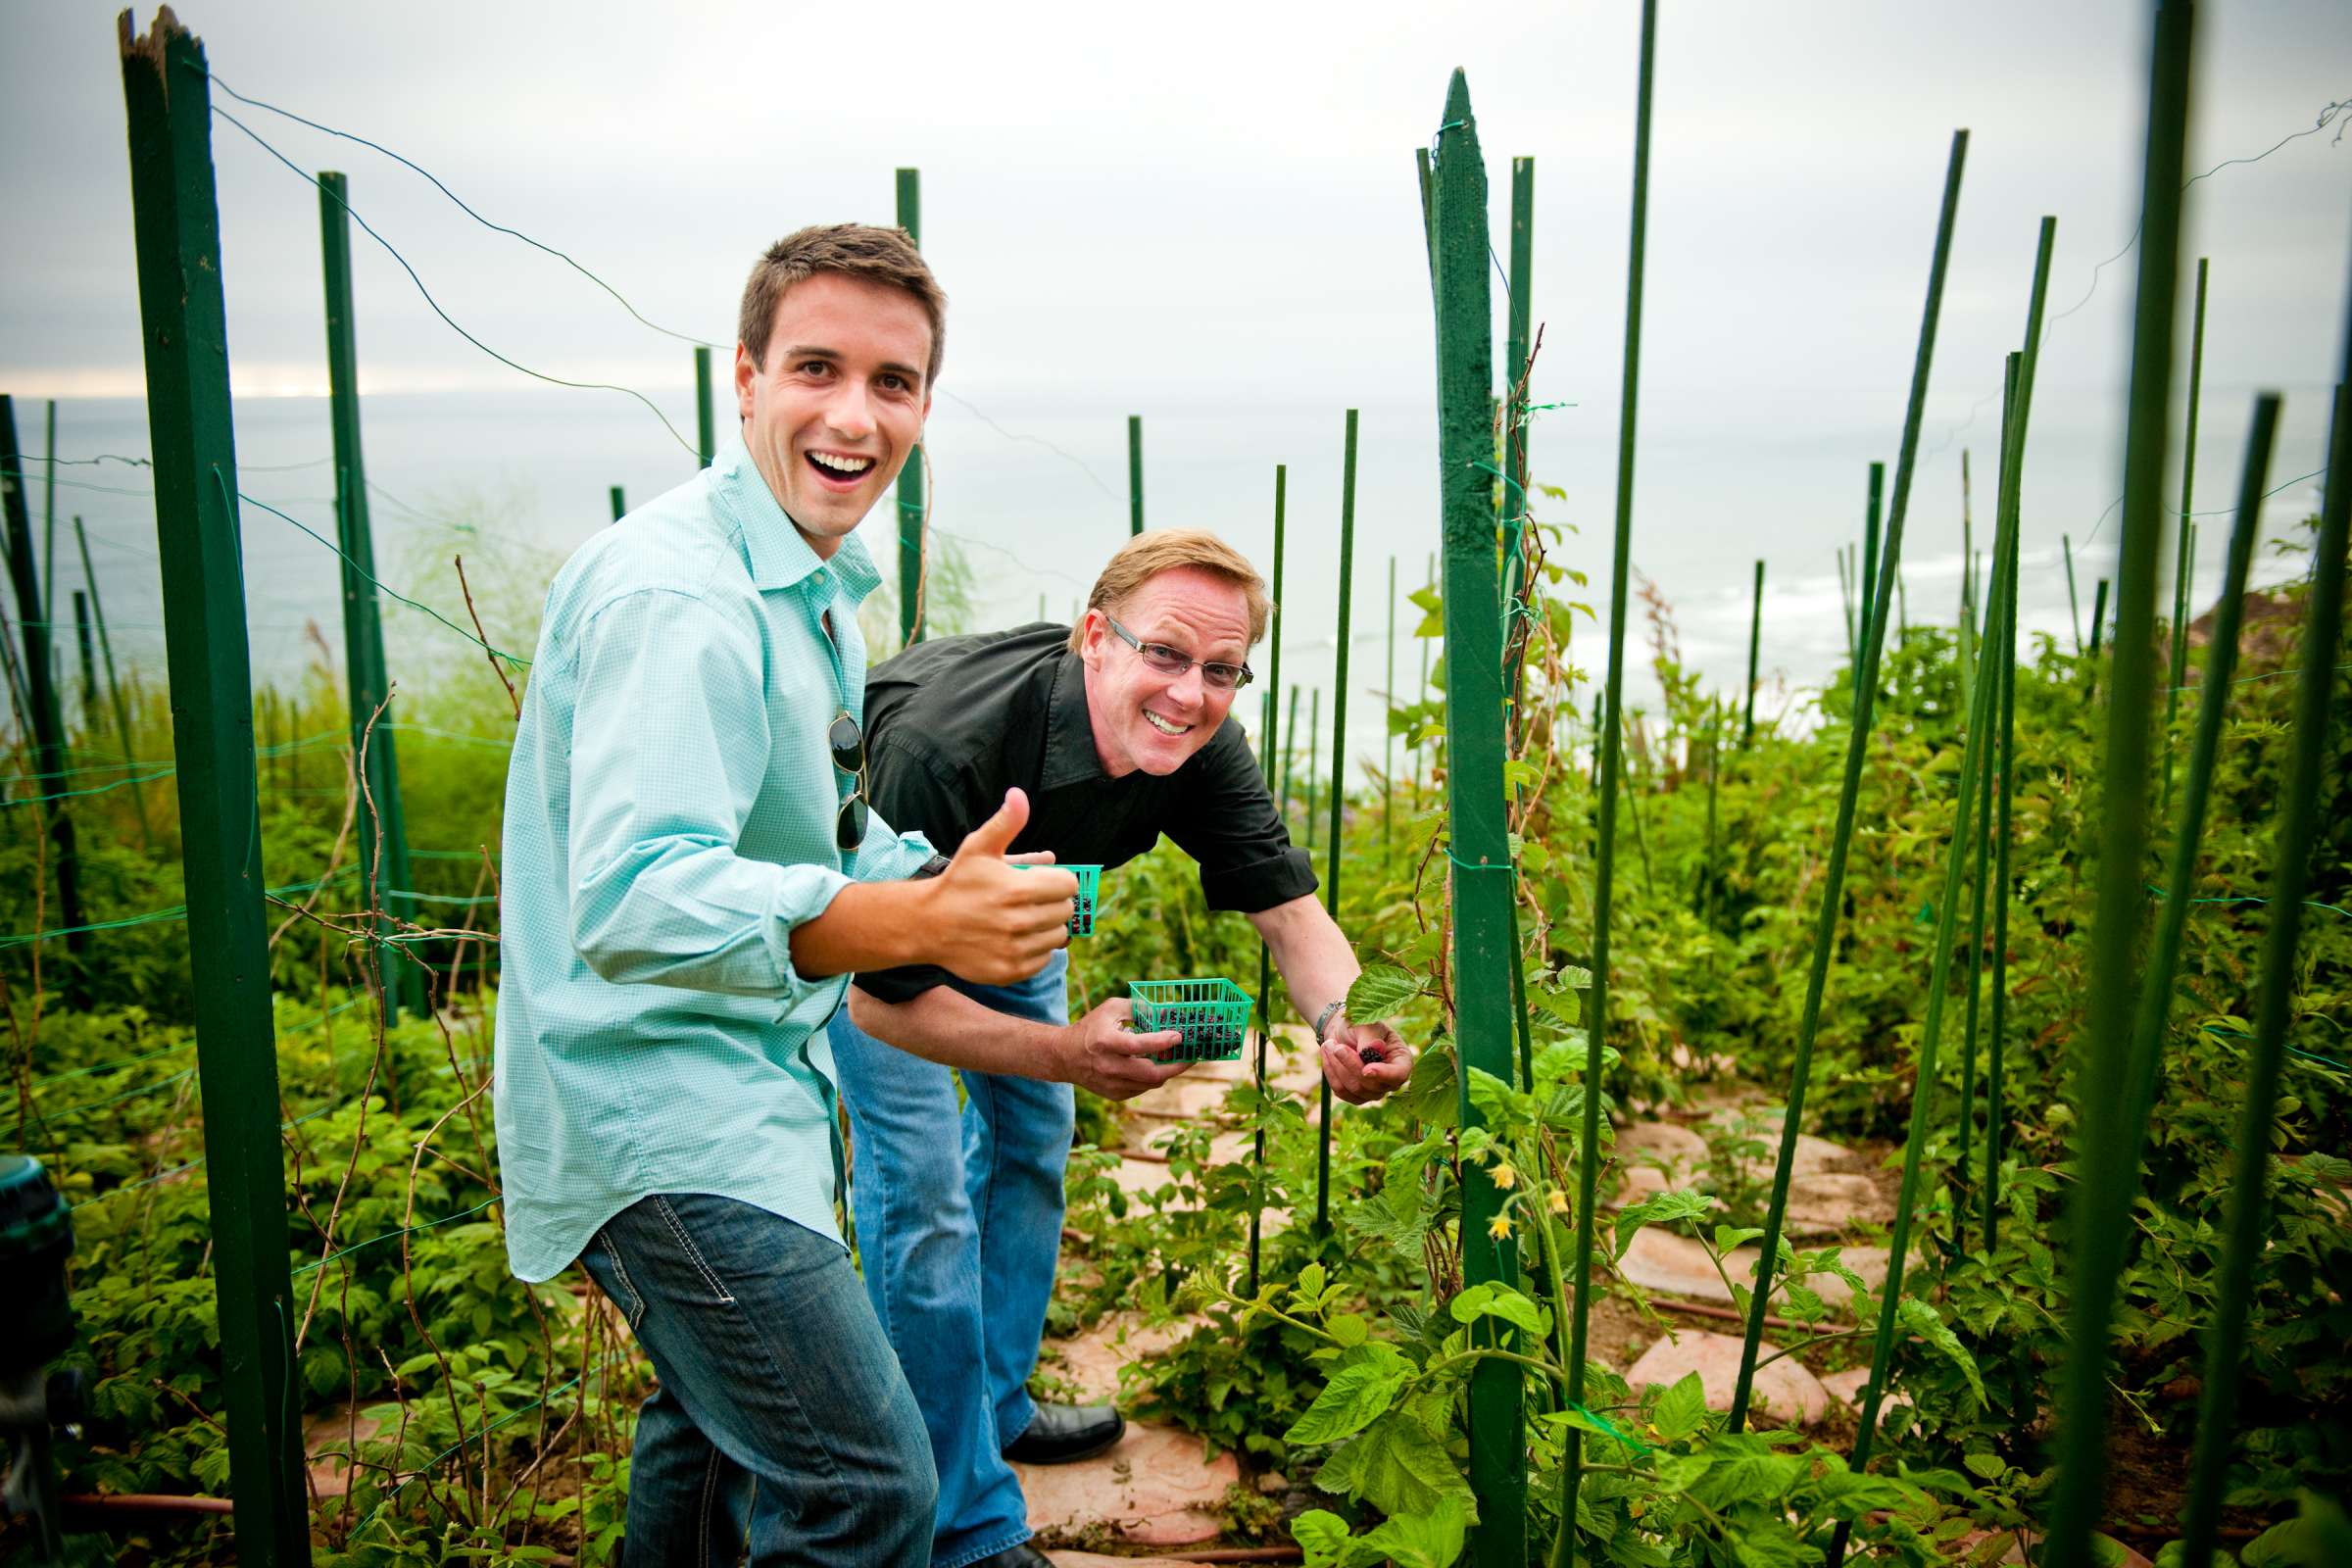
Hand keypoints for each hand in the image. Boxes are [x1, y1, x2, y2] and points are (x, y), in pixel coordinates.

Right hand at [918, 789, 1077, 985]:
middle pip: (1066, 910)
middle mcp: (1019, 922)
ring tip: (1024, 918)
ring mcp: (1016, 950)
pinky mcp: (1011, 971)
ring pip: (1059, 936)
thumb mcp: (978, 848)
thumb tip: (1019, 795)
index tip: (1042, 881)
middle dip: (1053, 901)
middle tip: (1031, 899)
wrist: (927, 925)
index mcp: (1017, 890)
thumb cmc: (957, 883)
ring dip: (1047, 926)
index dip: (1058, 880)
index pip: (1069, 885)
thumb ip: (1005, 822)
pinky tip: (1016, 938)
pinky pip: (1044, 959)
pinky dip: (1036, 949)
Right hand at [1052, 996, 1189, 1099]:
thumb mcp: (1110, 1009)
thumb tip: (1167, 1011)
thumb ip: (1138, 1008)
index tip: (1179, 1036)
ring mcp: (1111, 1084)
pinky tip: (1157, 1065)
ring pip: (1151, 1083)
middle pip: (1151, 1074)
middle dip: (1177, 1066)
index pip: (1138, 1045)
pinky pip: (1143, 1088)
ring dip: (1167, 1071)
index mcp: (1105, 1042)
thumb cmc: (1091, 1028)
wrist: (1065, 1057)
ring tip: (1178, 1059)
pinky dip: (1153, 1078)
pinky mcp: (1114, 1095)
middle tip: (1192, 1057)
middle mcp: (1108, 1066)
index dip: (1162, 1042)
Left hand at [1318, 1015, 1414, 1104]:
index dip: (1384, 1074)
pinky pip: (1341, 1091)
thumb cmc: (1360, 1025)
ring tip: (1329, 1045)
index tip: (1366, 1069)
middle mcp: (1391, 1080)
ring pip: (1355, 1089)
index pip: (1399, 1074)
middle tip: (1335, 1045)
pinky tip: (1327, 1056)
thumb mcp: (1367, 1024)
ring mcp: (1374, 1091)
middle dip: (1350, 1064)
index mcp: (1401, 1060)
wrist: (1343, 1031)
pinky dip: (1330, 1072)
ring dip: (1337, 1066)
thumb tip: (1370, 1052)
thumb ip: (1370, 1038)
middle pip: (1373, 1085)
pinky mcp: (1356, 1096)